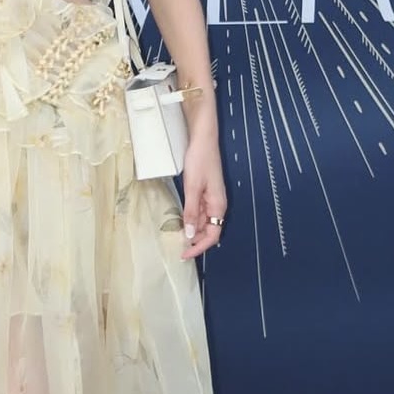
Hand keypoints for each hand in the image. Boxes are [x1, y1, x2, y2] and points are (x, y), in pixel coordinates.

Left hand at [180, 132, 226, 259]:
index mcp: (218, 206)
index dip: (199, 248)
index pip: (213, 236)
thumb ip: (191, 212)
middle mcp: (217, 205)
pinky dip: (190, 218)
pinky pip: (199, 211)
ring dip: (192, 230)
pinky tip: (180, 220)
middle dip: (194, 241)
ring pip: (203, 222)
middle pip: (208, 231)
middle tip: (177, 248)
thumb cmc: (200, 160)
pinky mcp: (205, 191)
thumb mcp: (192, 188)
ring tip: (176, 236)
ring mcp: (211, 198)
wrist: (203, 139)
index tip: (185, 255)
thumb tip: (190, 235)